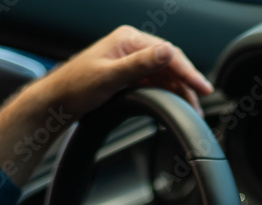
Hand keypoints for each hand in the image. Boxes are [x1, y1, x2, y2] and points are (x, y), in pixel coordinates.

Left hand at [28, 26, 213, 117]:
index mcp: (129, 40)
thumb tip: (167, 51)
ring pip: (165, 75)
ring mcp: (131, 61)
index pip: (168, 54)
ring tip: (191, 109)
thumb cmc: (75, 87)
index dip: (188, 72)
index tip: (204, 87)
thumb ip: (140, 64)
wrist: (57, 101)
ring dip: (179, 91)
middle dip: (187, 83)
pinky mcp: (129, 75)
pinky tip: (174, 104)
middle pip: (170, 64)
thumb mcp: (110, 76)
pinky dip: (167, 93)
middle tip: (201, 102)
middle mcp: (132, 47)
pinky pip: (155, 83)